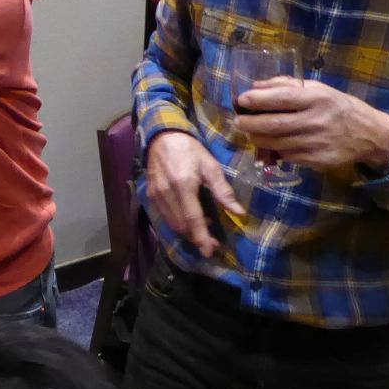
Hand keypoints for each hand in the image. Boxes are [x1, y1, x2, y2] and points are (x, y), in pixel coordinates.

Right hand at [144, 130, 242, 258]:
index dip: (201, 237)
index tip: (209, 251)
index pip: (193, 219)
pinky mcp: (150, 195)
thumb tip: (238, 212)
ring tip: (203, 230)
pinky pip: (164, 216)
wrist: (162, 136)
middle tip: (213, 241)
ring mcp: (156, 195)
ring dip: (187, 231)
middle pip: (181, 225)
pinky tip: (188, 219)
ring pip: (172, 223)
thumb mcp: (211, 166)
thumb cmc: (190, 150)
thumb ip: (223, 190)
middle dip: (197, 237)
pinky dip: (177, 222)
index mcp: (184, 185)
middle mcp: (167, 193)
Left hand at [235, 79, 388, 171]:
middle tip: (238, 121)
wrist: (369, 134)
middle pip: (273, 125)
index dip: (257, 100)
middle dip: (249, 124)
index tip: (241, 100)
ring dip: (257, 138)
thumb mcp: (318, 88)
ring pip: (276, 143)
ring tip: (250, 132)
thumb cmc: (337, 106)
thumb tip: (255, 86)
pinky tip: (271, 143)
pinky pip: (287, 156)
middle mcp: (316, 121)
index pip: (281, 98)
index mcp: (317, 98)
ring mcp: (317, 143)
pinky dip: (275, 150)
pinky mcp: (318, 160)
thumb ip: (286, 85)